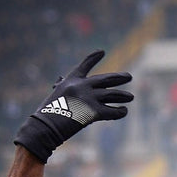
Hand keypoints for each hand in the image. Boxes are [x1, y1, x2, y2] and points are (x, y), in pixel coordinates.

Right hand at [14, 50, 133, 162]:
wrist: (45, 125)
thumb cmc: (47, 114)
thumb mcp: (55, 96)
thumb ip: (64, 89)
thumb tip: (61, 81)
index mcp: (71, 80)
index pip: (84, 66)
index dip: (93, 58)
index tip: (101, 51)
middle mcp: (82, 86)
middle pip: (106, 79)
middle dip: (119, 78)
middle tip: (129, 76)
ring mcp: (89, 98)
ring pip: (112, 95)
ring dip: (123, 96)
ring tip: (131, 97)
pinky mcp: (94, 112)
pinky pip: (111, 111)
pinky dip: (119, 112)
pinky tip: (124, 111)